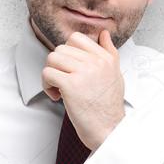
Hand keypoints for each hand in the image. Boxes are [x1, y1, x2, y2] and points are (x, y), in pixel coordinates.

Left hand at [41, 30, 125, 150]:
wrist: (110, 130)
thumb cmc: (110, 106)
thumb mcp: (116, 74)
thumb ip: (109, 52)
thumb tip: (103, 33)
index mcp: (106, 57)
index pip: (76, 38)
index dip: (68, 52)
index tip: (70, 68)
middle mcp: (96, 62)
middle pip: (61, 48)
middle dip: (58, 65)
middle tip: (64, 81)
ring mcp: (83, 72)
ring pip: (52, 58)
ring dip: (50, 74)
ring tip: (59, 88)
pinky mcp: (70, 85)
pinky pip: (47, 73)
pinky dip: (47, 85)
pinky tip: (57, 96)